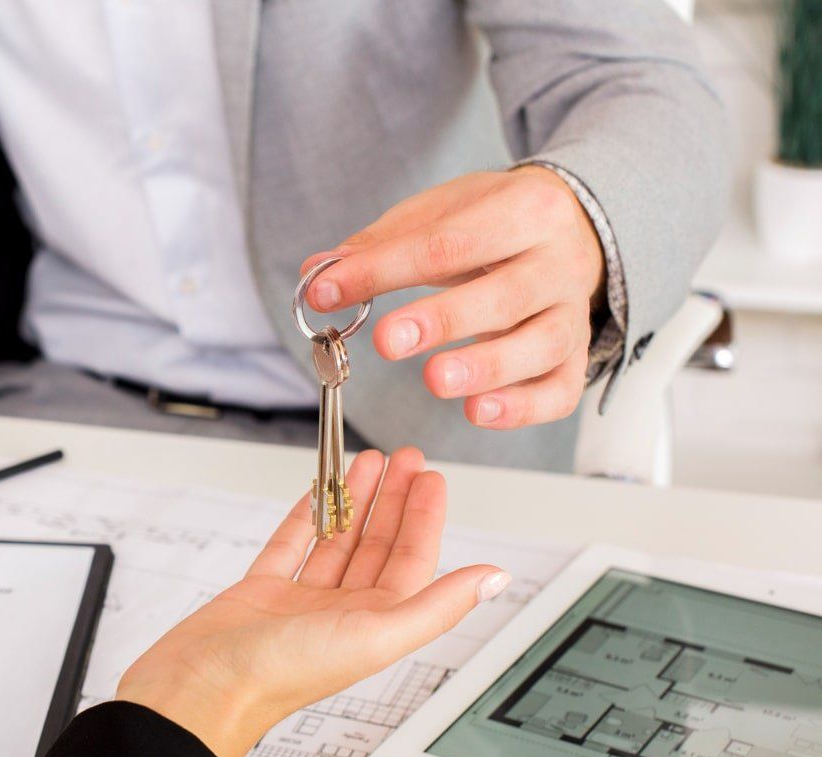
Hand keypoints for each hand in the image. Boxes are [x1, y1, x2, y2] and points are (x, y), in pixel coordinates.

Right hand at [116, 449, 508, 756]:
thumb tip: (494, 579)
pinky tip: (318, 493)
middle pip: (378, 547)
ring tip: (368, 461)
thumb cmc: (280, 676)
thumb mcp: (374, 636)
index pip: (413, 563)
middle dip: (394, 501)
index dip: (425, 519)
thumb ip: (437, 606)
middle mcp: (341, 615)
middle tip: (407, 458)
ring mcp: (299, 603)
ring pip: (337, 541)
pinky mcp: (259, 593)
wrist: (199, 689)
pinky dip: (305, 516)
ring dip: (355, 501)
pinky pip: (290, 545)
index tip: (432, 478)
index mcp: (374, 627)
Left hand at [301, 167, 604, 429]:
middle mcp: (558, 262)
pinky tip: (478, 412)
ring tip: (435, 381)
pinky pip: (561, 390)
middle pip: (505, 295)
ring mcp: (573, 313)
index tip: (326, 292)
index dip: (384, 270)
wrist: (570, 227)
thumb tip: (315, 275)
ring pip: (541, 345)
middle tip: (388, 341)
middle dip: (442, 320)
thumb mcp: (440, 213)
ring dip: (486, 368)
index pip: (448, 243)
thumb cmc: (492, 222)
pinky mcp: (576, 356)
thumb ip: (378, 245)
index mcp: (525, 209)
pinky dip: (523, 407)